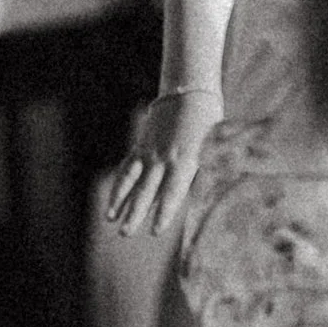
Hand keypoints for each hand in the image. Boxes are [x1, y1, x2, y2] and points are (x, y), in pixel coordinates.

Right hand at [103, 88, 219, 235]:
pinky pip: (127, 169)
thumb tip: (212, 197)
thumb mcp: (217, 146)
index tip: (154, 232)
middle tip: (125, 234)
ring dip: (119, 201)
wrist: (188, 92)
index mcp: (185, 159)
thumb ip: (212, 172)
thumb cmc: (209, 123)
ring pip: (131, 180)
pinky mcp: (141, 148)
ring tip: (110, 220)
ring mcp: (149, 152)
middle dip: (135, 213)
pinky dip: (120, 187)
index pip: (172, 192)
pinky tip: (113, 204)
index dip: (163, 213)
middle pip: (146, 190)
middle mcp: (164, 158)